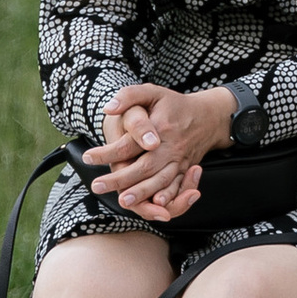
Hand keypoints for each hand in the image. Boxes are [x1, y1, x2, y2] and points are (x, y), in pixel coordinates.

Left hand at [88, 82, 232, 217]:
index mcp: (160, 128)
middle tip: (97, 186)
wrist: (209, 117)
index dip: (107, 152)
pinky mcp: (185, 170)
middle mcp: (171, 147)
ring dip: (142, 193)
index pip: (130, 143)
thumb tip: (108, 108)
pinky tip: (156, 205)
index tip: (87, 157)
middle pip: (144, 167)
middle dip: (121, 179)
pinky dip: (168, 198)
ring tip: (122, 200)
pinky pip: (177, 187)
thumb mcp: (152, 92)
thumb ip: (129, 96)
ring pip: (161, 181)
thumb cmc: (175, 105)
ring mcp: (180, 160)